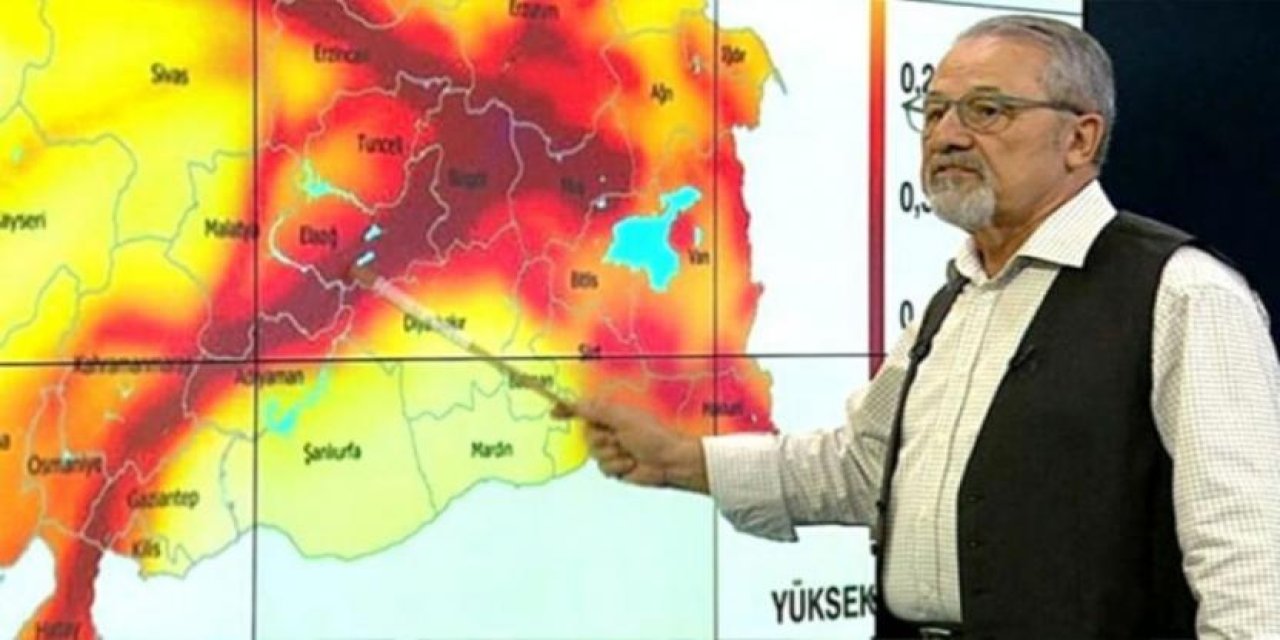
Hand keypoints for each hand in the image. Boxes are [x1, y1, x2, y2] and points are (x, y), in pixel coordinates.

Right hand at [557, 396, 708, 492]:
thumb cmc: (651, 435)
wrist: (668, 461)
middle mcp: (609, 430)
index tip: (554, 412)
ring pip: (594, 453)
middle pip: (586, 435)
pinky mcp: (614, 467)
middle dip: (601, 438)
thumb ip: (596, 410)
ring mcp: (611, 450)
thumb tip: (574, 402)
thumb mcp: (622, 417)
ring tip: (630, 452)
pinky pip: (602, 468)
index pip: (584, 410)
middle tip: (619, 438)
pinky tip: (631, 463)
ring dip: (612, 453)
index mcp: (612, 414)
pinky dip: (617, 466)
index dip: (569, 410)